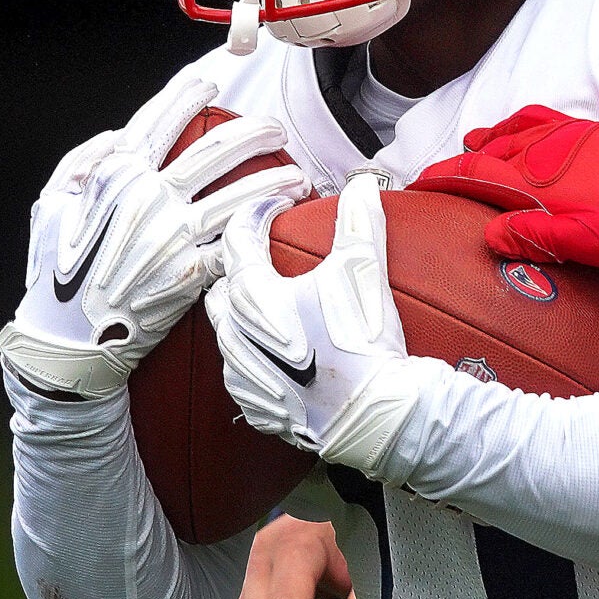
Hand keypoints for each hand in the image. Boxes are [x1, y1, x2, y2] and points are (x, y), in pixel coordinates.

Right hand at [0, 77, 303, 397]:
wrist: (68, 338)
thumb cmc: (56, 271)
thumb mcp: (51, 206)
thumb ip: (82, 163)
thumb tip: (119, 136)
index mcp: (113, 176)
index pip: (158, 120)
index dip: (187, 93)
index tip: (210, 82)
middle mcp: (148, 199)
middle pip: (215, 151)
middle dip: (253, 132)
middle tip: (273, 128)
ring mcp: (173, 236)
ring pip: (240, 195)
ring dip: (276, 178)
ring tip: (298, 174)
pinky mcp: (193, 273)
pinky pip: (239, 242)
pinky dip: (266, 227)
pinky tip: (285, 218)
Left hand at [203, 171, 449, 473]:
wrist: (374, 415)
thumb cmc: (363, 341)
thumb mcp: (363, 271)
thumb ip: (359, 220)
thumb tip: (361, 182)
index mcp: (252, 295)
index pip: (240, 237)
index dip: (261, 212)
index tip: (283, 204)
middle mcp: (234, 333)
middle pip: (224, 284)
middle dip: (244, 264)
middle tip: (272, 253)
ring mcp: (241, 373)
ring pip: (226, 330)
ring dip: (245, 311)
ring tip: (276, 302)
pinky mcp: (255, 405)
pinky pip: (241, 370)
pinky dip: (255, 354)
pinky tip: (281, 351)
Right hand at [413, 82, 598, 269]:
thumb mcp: (587, 242)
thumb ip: (534, 237)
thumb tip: (488, 235)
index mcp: (534, 182)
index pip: (472, 176)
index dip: (440, 182)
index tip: (414, 189)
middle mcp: (540, 153)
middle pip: (482, 155)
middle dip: (452, 166)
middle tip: (430, 179)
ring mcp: (562, 138)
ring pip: (505, 135)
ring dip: (479, 146)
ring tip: (463, 154)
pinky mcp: (583, 132)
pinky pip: (534, 120)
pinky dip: (512, 124)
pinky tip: (508, 130)